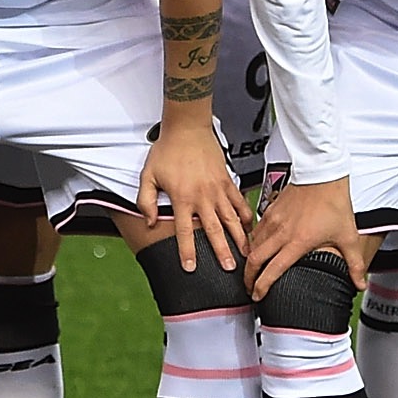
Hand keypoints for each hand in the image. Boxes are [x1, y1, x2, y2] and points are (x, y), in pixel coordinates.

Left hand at [136, 115, 250, 272]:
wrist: (187, 128)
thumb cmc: (168, 150)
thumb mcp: (148, 175)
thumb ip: (146, 200)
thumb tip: (149, 221)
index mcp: (182, 198)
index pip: (184, 231)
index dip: (187, 251)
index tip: (190, 267)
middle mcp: (202, 197)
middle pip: (214, 230)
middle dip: (222, 251)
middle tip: (230, 269)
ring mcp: (217, 189)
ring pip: (231, 219)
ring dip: (239, 238)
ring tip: (247, 254)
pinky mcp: (228, 181)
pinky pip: (240, 202)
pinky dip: (246, 215)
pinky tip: (251, 227)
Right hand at [243, 177, 363, 300]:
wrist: (322, 173)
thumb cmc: (333, 202)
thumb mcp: (347, 236)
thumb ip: (354, 264)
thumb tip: (360, 284)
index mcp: (297, 242)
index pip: (272, 270)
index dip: (262, 286)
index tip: (258, 296)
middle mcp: (280, 233)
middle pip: (254, 260)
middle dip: (248, 277)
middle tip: (249, 288)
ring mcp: (272, 220)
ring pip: (252, 245)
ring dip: (249, 260)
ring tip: (252, 271)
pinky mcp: (269, 210)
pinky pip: (256, 231)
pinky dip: (253, 243)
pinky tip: (258, 247)